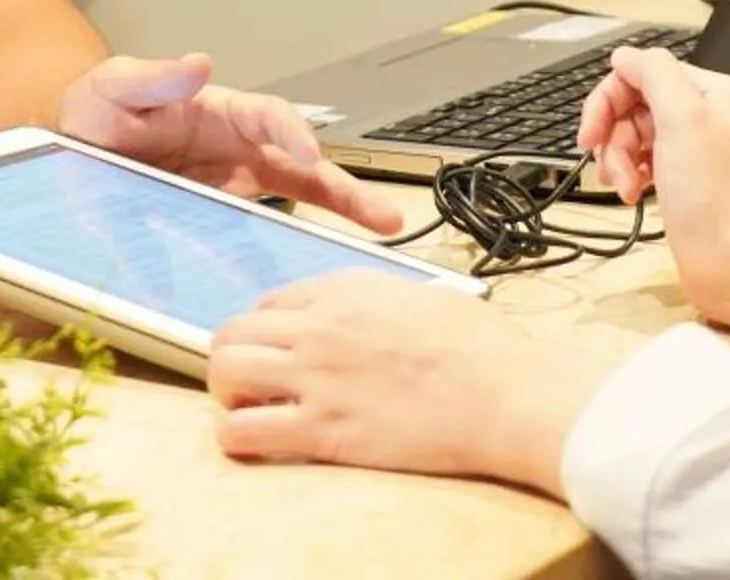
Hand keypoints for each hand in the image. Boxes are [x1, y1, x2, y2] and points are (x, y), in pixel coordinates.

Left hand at [57, 53, 402, 234]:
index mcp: (219, 112)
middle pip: (303, 162)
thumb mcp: (114, 87)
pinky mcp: (221, 215)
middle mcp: (237, 146)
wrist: (72, 146)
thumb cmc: (96, 109)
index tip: (310, 155)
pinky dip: (293, 243)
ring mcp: (234, 183)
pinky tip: (316, 268)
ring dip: (339, 212)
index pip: (270, 117)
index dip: (293, 133)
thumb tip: (195, 64)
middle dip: (344, 186)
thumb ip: (151, 78)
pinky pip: (263, 229)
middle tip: (381, 212)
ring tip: (380, 231)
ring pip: (298, 195)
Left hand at [207, 273, 626, 492]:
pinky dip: (237, 437)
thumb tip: (376, 312)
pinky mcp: (322, 430)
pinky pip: (245, 431)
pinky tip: (255, 441)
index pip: (272, 302)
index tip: (278, 348)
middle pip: (234, 331)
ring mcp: (316, 378)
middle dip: (234, 356)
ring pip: (226, 372)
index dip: (267, 329)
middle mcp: (319, 327)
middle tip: (251, 381)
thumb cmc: (480, 348)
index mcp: (345, 289)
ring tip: (248, 409)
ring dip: (227, 392)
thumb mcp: (423, 296)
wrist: (503, 392)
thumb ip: (382, 299)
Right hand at [576, 46, 729, 328]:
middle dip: (614, 137)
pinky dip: (628, 175)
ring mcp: (691, 148)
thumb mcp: (683, 116)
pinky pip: (639, 161)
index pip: (643, 73)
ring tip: (624, 188)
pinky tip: (630, 194)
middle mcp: (704, 115)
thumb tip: (625, 56)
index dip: (610, 100)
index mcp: (712, 91)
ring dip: (618, 161)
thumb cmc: (714, 194)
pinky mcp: (680, 178)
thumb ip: (653, 73)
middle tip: (608, 166)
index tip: (591, 134)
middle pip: (633, 105)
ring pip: (631, 136)